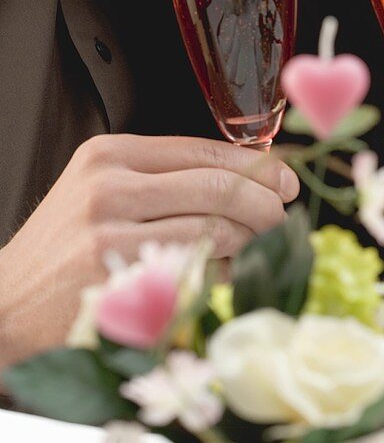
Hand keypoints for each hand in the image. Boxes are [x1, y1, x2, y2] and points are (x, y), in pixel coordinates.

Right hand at [0, 134, 298, 367]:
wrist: (7, 305)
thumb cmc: (64, 248)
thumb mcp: (104, 190)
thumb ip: (168, 175)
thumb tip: (256, 170)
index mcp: (110, 155)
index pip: (204, 150)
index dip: (256, 165)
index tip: (285, 178)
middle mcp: (110, 188)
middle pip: (219, 188)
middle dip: (265, 204)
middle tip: (281, 216)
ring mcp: (112, 238)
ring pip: (215, 232)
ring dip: (249, 243)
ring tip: (253, 247)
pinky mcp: (119, 285)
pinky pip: (198, 276)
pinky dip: (223, 277)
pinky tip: (224, 275)